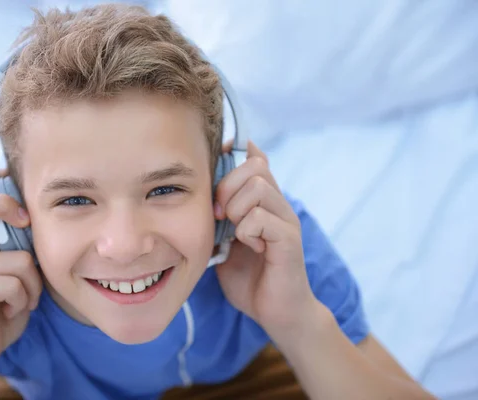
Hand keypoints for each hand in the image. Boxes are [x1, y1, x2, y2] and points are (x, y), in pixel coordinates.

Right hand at [0, 172, 41, 378]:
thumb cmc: (6, 307)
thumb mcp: (19, 272)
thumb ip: (23, 248)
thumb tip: (44, 218)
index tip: (4, 171)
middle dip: (3, 205)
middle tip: (26, 220)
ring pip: (19, 259)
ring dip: (33, 285)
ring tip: (22, 299)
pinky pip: (14, 284)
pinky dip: (24, 300)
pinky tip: (12, 310)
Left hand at [214, 141, 318, 343]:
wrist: (276, 313)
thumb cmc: (249, 278)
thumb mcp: (225, 242)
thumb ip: (219, 218)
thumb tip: (199, 194)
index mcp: (263, 202)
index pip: (254, 158)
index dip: (233, 155)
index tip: (214, 172)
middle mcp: (278, 205)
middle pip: (254, 166)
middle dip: (227, 186)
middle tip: (218, 214)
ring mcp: (286, 220)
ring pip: (258, 187)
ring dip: (236, 208)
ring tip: (233, 231)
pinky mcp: (290, 240)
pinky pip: (261, 218)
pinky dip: (246, 231)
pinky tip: (249, 247)